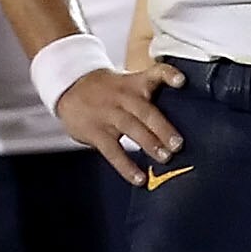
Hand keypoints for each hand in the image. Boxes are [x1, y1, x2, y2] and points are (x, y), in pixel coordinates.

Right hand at [57, 63, 185, 185]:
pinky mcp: (95, 131)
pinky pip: (112, 150)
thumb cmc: (107, 90)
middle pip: (145, 111)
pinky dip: (126, 165)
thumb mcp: (127, 83)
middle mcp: (123, 97)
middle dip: (163, 128)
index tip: (181, 82)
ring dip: (149, 144)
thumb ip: (149, 96)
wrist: (69, 87)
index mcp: (135, 84)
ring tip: (164, 158)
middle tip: (178, 144)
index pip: (155, 74)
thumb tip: (178, 123)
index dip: (168, 75)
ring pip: (131, 128)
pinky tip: (138, 178)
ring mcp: (108, 114)